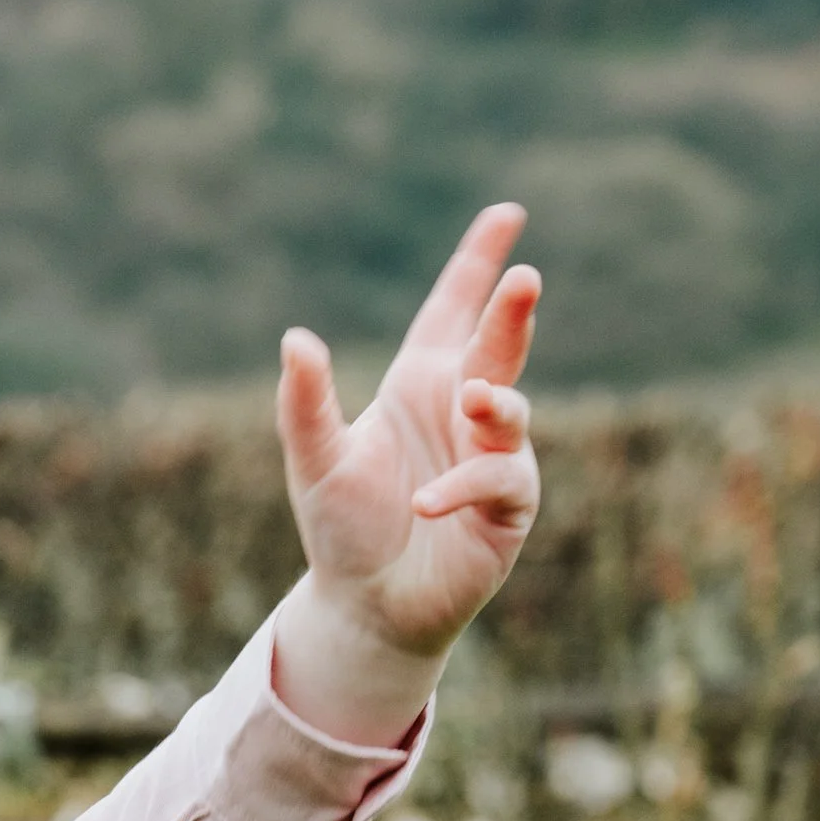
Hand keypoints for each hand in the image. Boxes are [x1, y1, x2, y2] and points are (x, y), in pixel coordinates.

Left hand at [272, 201, 542, 744]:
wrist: (364, 605)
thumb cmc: (342, 528)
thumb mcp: (315, 459)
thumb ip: (306, 402)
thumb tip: (295, 338)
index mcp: (420, 383)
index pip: (453, 310)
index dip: (478, 263)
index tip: (507, 214)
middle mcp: (462, 410)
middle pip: (496, 347)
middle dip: (512, 313)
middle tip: (524, 277)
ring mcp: (491, 456)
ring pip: (510, 410)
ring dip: (497, 401)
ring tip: (473, 398)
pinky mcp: (505, 509)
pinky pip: (499, 480)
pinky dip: (466, 484)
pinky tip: (427, 501)